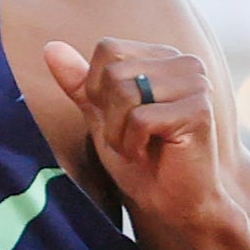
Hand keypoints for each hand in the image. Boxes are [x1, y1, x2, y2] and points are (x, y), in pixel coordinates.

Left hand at [38, 38, 227, 229]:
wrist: (170, 204)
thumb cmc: (139, 160)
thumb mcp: (101, 116)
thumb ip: (79, 82)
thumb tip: (51, 46)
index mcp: (164, 57)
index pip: (109, 48)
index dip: (97, 87)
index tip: (118, 118)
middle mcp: (187, 63)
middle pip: (115, 71)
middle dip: (109, 114)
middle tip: (129, 139)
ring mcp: (197, 85)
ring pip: (125, 92)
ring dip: (119, 131)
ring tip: (137, 147)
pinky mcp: (199, 111)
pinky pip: (141, 118)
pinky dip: (132, 144)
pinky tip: (147, 155)